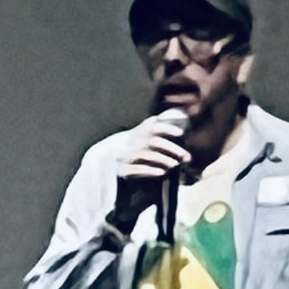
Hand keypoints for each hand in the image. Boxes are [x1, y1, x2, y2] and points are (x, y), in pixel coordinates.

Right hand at [108, 113, 190, 233]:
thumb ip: (155, 125)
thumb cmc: (129, 146)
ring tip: (175, 166)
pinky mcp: (123, 170)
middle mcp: (133, 142)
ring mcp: (127, 156)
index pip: (154, 126)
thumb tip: (177, 115)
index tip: (181, 133)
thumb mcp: (140, 132)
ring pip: (147, 155)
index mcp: (138, 132)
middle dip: (171, 149)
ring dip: (163, 160)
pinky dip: (150, 171)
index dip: (167, 128)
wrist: (103, 159)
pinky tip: (162, 173)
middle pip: (154, 142)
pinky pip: (138, 170)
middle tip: (186, 156)